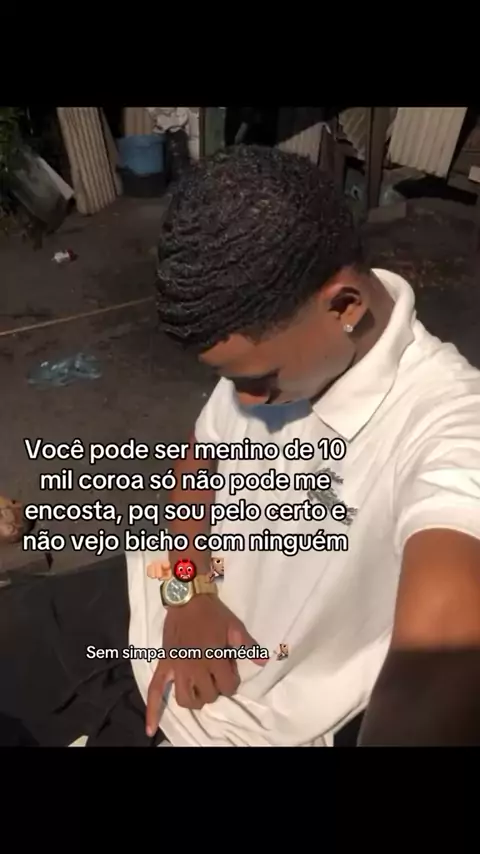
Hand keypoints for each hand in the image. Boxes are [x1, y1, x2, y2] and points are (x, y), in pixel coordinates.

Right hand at [146, 595, 265, 735]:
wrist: (187, 599)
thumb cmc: (213, 613)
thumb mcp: (234, 626)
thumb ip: (248, 646)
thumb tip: (264, 662)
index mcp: (214, 659)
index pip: (227, 687)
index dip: (232, 682)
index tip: (230, 671)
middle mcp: (195, 668)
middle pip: (208, 696)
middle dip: (214, 689)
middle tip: (215, 676)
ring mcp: (177, 669)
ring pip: (185, 699)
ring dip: (194, 699)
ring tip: (198, 690)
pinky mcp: (164, 665)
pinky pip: (154, 690)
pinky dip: (153, 711)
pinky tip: (151, 729)